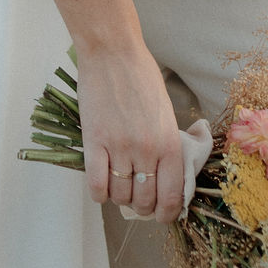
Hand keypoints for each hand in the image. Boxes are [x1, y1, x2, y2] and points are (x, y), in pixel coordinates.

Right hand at [76, 41, 184, 223]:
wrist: (113, 52)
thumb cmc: (141, 76)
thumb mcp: (166, 112)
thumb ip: (167, 145)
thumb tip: (166, 177)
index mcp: (169, 142)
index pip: (173, 196)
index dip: (167, 213)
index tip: (161, 214)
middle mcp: (147, 149)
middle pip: (144, 200)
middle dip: (142, 207)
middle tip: (138, 199)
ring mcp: (119, 146)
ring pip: (120, 195)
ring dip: (120, 198)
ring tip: (119, 186)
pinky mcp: (94, 141)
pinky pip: (96, 184)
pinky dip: (99, 193)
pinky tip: (102, 185)